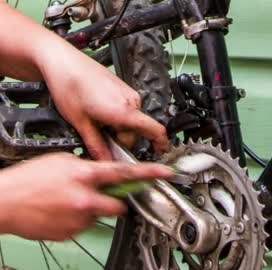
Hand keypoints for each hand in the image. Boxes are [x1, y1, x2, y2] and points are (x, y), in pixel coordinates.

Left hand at [0, 4, 167, 159]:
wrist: (62, 61)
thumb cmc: (69, 84)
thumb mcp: (80, 122)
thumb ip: (96, 145)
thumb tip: (105, 158)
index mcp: (124, 111)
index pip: (155, 130)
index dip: (161, 144)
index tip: (161, 152)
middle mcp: (131, 101)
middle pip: (137, 131)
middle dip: (122, 140)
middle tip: (103, 141)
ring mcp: (128, 93)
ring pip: (131, 120)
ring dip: (118, 127)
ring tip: (96, 122)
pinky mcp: (123, 89)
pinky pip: (127, 109)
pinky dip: (117, 117)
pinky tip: (99, 113)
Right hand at [0, 153, 171, 240]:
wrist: (3, 202)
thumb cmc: (27, 181)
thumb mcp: (61, 161)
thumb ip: (86, 166)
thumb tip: (101, 172)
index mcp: (85, 175)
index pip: (125, 173)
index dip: (150, 173)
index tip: (166, 173)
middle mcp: (86, 198)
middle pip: (118, 204)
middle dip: (114, 201)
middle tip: (98, 196)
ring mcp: (79, 218)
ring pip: (99, 215)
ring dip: (91, 210)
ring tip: (67, 203)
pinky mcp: (72, 233)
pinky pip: (84, 226)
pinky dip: (77, 220)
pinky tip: (60, 213)